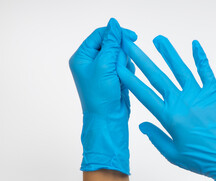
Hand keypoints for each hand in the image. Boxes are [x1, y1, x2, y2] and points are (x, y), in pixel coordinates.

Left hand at [69, 18, 135, 173]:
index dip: (115, 34)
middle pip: (112, 45)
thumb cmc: (100, 97)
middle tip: (121, 67)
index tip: (131, 37)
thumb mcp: (105, 66)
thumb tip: (114, 24)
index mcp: (82, 57)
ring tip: (120, 78)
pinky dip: (127, 73)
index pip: (100, 35)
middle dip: (120, 54)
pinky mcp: (113, 79)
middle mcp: (91, 63)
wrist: (108, 120)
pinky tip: (123, 83)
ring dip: (124, 65)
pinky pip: (125, 67)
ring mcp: (103, 71)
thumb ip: (111, 44)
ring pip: (120, 56)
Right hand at [117, 36, 215, 180]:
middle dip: (142, 59)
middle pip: (157, 76)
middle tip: (131, 46)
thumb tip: (142, 125)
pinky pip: (206, 71)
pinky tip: (195, 44)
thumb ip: (156, 137)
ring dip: (168, 53)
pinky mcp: (215, 93)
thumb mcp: (173, 154)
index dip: (130, 79)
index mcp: (169, 116)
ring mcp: (199, 95)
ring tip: (158, 39)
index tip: (120, 68)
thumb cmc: (202, 159)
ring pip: (180, 68)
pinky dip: (200, 57)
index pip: (144, 94)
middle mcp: (181, 101)